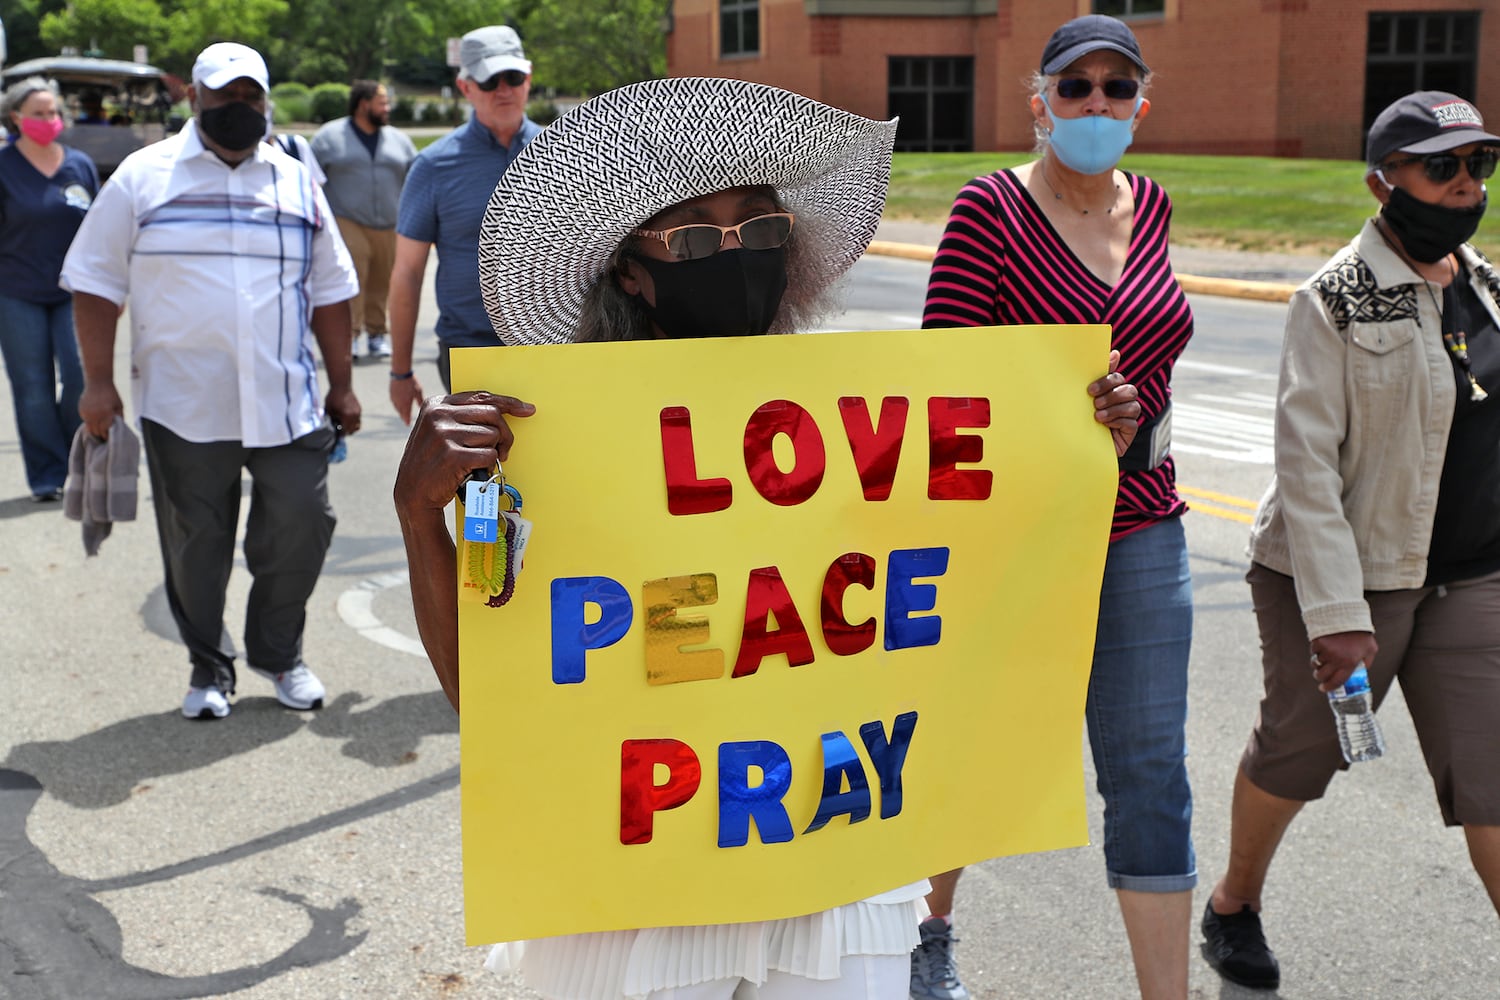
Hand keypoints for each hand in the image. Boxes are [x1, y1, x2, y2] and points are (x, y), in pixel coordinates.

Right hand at [79, 381, 123, 438]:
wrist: (98, 382)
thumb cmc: (111, 394)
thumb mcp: (120, 405)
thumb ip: (119, 418)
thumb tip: (119, 430)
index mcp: (106, 413)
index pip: (105, 430)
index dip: (107, 435)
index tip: (110, 438)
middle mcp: (95, 414)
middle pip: (96, 431)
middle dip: (101, 435)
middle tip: (105, 437)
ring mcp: (86, 412)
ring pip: (89, 428)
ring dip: (95, 431)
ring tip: (100, 432)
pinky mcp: (81, 411)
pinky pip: (85, 422)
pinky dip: (90, 423)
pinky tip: (95, 421)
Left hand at [325, 386, 360, 435]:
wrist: (341, 386)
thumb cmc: (333, 397)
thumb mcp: (330, 410)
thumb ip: (332, 419)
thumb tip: (334, 427)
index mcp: (346, 416)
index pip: (345, 430)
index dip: (341, 434)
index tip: (338, 436)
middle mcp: (354, 415)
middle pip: (353, 430)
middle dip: (347, 432)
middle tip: (341, 432)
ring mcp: (358, 412)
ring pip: (357, 426)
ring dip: (351, 428)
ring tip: (345, 427)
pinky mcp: (359, 409)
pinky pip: (358, 419)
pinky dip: (353, 422)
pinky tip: (347, 419)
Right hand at [390, 374, 424, 425]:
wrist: (400, 373)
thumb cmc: (411, 382)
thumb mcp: (418, 392)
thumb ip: (420, 401)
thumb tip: (422, 408)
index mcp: (406, 404)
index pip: (406, 415)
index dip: (407, 420)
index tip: (408, 425)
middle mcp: (399, 403)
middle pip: (401, 413)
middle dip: (403, 416)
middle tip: (406, 420)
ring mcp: (394, 398)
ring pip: (397, 408)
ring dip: (400, 411)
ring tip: (402, 413)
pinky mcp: (391, 394)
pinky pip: (394, 403)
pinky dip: (397, 405)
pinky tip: (398, 405)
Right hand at [394, 391, 536, 514]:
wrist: (413, 494)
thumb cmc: (433, 462)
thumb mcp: (439, 431)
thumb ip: (462, 417)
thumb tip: (502, 409)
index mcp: (436, 404)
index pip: (481, 397)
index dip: (508, 403)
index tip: (526, 409)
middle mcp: (438, 415)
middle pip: (492, 415)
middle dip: (505, 434)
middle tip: (504, 450)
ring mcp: (444, 434)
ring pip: (492, 436)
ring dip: (493, 452)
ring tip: (478, 463)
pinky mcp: (453, 455)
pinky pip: (489, 455)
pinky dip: (488, 467)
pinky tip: (473, 471)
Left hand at [1088, 350, 1140, 456]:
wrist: (1077, 445)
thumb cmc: (1081, 418)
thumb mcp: (1085, 397)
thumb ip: (1098, 376)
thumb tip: (1115, 352)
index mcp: (1112, 389)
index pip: (1117, 378)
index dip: (1107, 381)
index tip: (1090, 389)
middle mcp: (1123, 401)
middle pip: (1129, 390)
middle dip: (1112, 395)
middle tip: (1095, 402)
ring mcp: (1128, 416)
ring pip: (1133, 406)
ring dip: (1114, 409)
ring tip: (1098, 416)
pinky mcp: (1130, 431)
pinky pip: (1131, 423)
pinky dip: (1118, 422)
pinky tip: (1106, 426)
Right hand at [1310, 631, 1377, 692]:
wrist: (1348, 616)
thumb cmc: (1361, 634)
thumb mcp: (1371, 650)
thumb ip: (1367, 662)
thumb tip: (1361, 672)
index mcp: (1349, 663)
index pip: (1336, 681)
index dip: (1329, 687)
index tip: (1324, 689)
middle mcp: (1336, 659)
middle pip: (1321, 675)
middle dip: (1320, 678)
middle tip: (1321, 677)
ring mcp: (1325, 651)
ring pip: (1315, 664)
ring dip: (1318, 664)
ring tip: (1322, 661)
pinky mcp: (1317, 643)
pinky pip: (1313, 652)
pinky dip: (1316, 652)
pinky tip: (1322, 648)